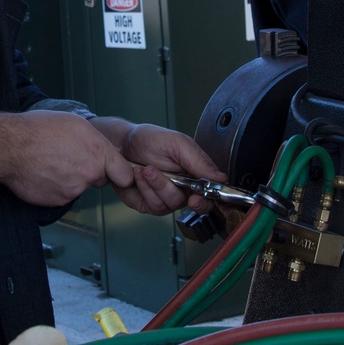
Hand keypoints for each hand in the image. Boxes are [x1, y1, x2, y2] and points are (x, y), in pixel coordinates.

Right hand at [0, 109, 140, 206]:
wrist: (9, 147)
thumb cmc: (38, 129)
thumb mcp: (74, 123)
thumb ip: (95, 140)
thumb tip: (104, 150)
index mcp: (99, 152)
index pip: (124, 174)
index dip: (120, 173)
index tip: (116, 172)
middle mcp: (90, 173)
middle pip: (99, 178)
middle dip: (90, 171)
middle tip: (69, 158)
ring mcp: (74, 190)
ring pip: (78, 186)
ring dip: (69, 178)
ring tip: (50, 162)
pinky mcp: (58, 201)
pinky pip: (62, 194)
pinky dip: (55, 187)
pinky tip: (43, 172)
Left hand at [93, 118, 225, 215]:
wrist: (123, 143)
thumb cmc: (151, 140)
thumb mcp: (178, 143)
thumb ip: (199, 161)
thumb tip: (221, 177)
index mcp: (196, 173)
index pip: (211, 194)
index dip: (207, 200)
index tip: (197, 198)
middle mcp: (184, 189)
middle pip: (190, 205)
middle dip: (176, 192)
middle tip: (171, 181)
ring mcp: (166, 198)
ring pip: (169, 204)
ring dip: (156, 185)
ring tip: (147, 168)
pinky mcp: (148, 203)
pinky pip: (151, 204)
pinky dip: (144, 188)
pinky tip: (139, 175)